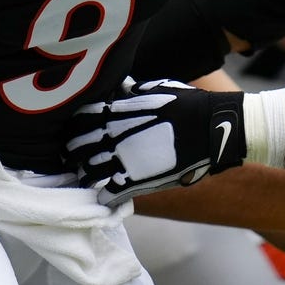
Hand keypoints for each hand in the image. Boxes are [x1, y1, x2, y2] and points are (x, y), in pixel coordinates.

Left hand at [66, 78, 246, 206]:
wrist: (211, 127)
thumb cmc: (186, 104)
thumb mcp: (155, 88)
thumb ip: (130, 93)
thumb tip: (118, 89)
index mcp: (114, 112)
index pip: (76, 120)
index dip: (74, 127)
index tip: (77, 131)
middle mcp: (112, 136)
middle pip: (74, 149)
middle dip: (73, 153)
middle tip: (78, 156)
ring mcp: (122, 162)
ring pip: (85, 175)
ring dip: (85, 175)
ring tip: (93, 176)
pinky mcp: (135, 184)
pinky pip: (106, 196)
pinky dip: (104, 196)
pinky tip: (109, 193)